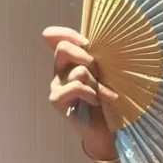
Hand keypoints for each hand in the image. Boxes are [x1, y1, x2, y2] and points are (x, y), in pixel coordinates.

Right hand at [42, 26, 117, 159]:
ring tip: (102, 95)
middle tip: (99, 72)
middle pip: (63, 48)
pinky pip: (75, 87)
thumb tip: (103, 41)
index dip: (66, 33)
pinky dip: (90, 93)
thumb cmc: (107, 98)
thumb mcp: (105, 73)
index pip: (55, 37)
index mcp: (69, 60)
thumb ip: (99, 57)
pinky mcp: (56, 100)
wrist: (105, 129)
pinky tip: (96, 102)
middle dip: (86, 57)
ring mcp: (56, 85)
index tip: (87, 42)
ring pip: (78, 71)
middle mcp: (59, 70)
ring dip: (96, 83)